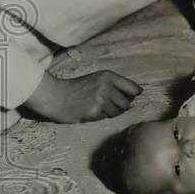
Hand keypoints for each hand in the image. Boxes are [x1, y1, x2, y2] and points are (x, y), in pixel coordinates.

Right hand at [24, 70, 141, 122]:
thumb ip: (115, 84)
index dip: (133, 95)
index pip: (133, 88)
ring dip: (110, 113)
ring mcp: (101, 99)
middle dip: (120, 107)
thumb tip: (138, 91)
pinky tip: (91, 111)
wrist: (56, 96)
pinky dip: (101, 117)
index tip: (128, 98)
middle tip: (108, 105)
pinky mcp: (95, 111)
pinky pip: (106, 118)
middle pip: (127, 103)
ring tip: (98, 108)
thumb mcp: (97, 79)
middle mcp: (107, 86)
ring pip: (118, 112)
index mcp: (108, 76)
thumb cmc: (77, 88)